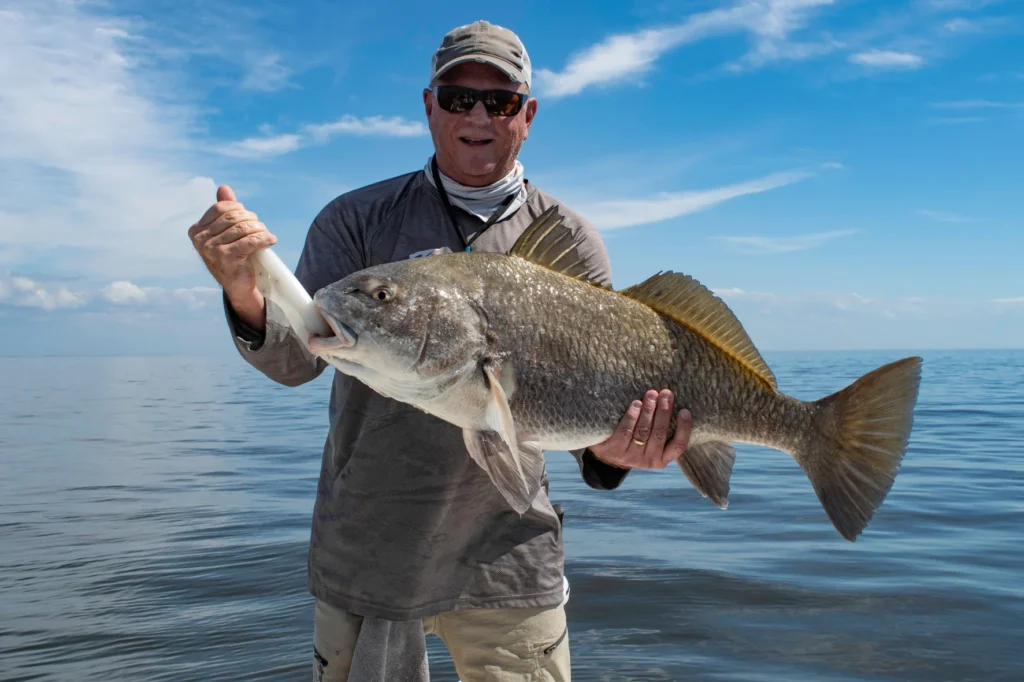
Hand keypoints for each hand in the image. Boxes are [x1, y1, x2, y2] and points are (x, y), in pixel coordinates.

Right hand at [188, 185, 275, 327]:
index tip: (249, 217)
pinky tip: (271, 240)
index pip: (221, 208)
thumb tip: (224, 188)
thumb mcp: (225, 232)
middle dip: (251, 219)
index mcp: (196, 230)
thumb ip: (224, 210)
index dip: (239, 209)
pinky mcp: (228, 258)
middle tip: (260, 227)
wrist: (237, 285)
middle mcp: (201, 240)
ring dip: (260, 229)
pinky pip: (251, 240)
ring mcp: (212, 249)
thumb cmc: (232, 255)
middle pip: (233, 217)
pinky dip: (264, 238)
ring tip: (266, 234)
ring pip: (243, 228)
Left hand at [589, 390, 692, 469]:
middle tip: (666, 393)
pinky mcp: (614, 450)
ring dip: (649, 411)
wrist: (606, 453)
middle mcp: (647, 460)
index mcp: (661, 459)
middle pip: (659, 434)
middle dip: (664, 412)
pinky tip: (636, 404)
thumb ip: (662, 429)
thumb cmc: (635, 441)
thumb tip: (672, 402)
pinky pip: (625, 431)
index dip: (684, 429)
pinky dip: (632, 416)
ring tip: (652, 394)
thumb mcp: (651, 442)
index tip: (685, 411)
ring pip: (643, 432)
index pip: (678, 446)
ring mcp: (630, 457)